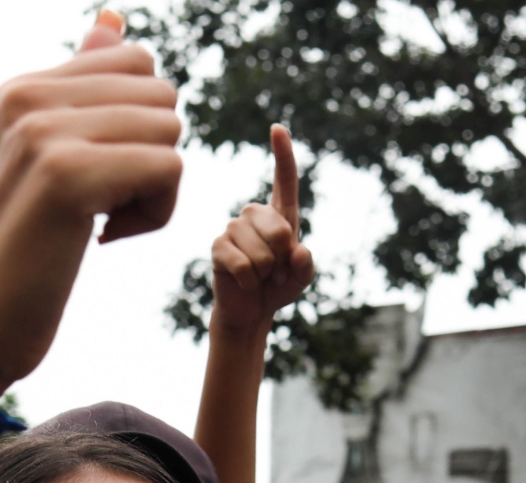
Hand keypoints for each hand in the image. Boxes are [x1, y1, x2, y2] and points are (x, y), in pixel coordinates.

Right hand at [0, 10, 182, 395]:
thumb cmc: (16, 256)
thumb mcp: (44, 160)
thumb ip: (81, 90)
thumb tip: (114, 20)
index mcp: (20, 88)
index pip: (134, 63)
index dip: (139, 128)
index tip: (96, 176)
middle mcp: (27, 97)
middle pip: (161, 97)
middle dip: (153, 156)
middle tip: (103, 205)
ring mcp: (44, 133)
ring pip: (169, 132)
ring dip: (154, 189)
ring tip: (100, 222)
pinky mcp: (68, 176)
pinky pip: (168, 169)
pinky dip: (154, 215)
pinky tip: (104, 240)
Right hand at [210, 125, 314, 335]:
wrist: (251, 310)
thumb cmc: (278, 287)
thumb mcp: (302, 278)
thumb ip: (307, 265)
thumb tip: (298, 250)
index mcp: (280, 215)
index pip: (284, 180)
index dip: (282, 154)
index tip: (277, 128)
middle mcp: (254, 215)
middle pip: (279, 228)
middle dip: (283, 257)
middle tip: (275, 270)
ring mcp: (233, 229)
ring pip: (260, 251)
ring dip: (266, 272)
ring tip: (260, 276)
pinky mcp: (219, 247)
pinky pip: (243, 264)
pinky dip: (250, 281)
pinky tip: (246, 283)